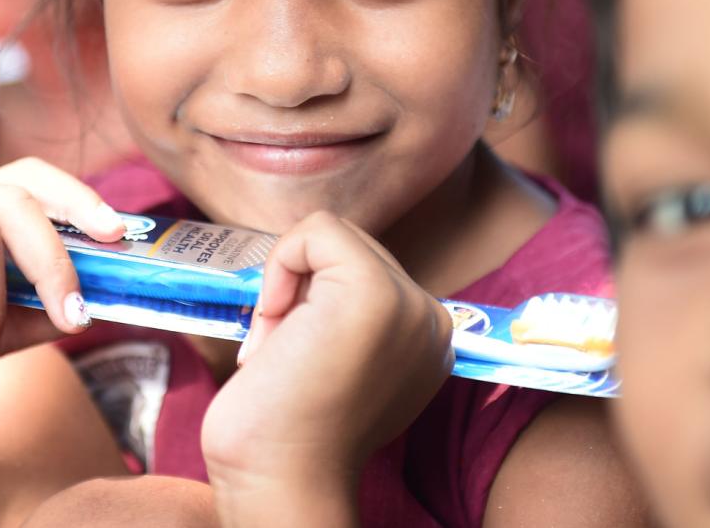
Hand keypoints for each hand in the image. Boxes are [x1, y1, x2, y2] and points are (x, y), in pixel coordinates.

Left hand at [201, 212, 454, 504]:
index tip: (294, 358)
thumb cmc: (282, 430)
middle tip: (281, 354)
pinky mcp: (375, 292)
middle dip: (299, 289)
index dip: (310, 299)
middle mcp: (432, 319)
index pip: (359, 269)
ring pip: (330, 235)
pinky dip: (281, 264)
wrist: (279, 479)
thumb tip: (310, 273)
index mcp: (427, 338)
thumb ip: (344, 317)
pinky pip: (318, 230)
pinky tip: (276, 326)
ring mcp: (410, 304)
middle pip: (346, 247)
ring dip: (288, 283)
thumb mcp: (332, 359)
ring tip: (280, 348)